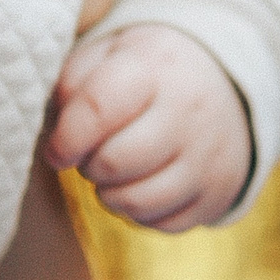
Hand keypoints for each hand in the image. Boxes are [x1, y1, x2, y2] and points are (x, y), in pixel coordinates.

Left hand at [44, 24, 250, 231]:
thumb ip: (71, 85)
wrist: (223, 87)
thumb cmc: (146, 74)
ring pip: (136, 202)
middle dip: (88, 165)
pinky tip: (142, 184)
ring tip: (114, 170)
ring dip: (110, 193)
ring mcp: (208, 157)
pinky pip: (161, 224)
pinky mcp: (218, 194)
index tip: (56, 149)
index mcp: (155, 67)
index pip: (97, 108)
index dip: (65, 138)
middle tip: (91, 154)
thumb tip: (57, 141)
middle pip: (113, 162)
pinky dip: (141, 212)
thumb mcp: (107, 55)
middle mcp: (189, 111)